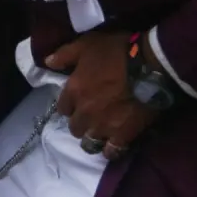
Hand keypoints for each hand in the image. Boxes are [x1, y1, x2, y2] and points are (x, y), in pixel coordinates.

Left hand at [46, 32, 158, 160]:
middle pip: (75, 128)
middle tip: (90, 117)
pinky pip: (111, 151)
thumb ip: (65, 54)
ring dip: (92, 137)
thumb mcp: (86, 44)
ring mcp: (103, 126)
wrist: (149, 66)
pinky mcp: (123, 135)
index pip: (62, 108)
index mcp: (74, 91)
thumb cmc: (116, 52)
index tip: (76, 102)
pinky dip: (110, 150)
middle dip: (80, 123)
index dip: (69, 106)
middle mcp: (85, 112)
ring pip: (89, 143)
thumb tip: (47, 62)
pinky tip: (113, 145)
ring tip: (100, 132)